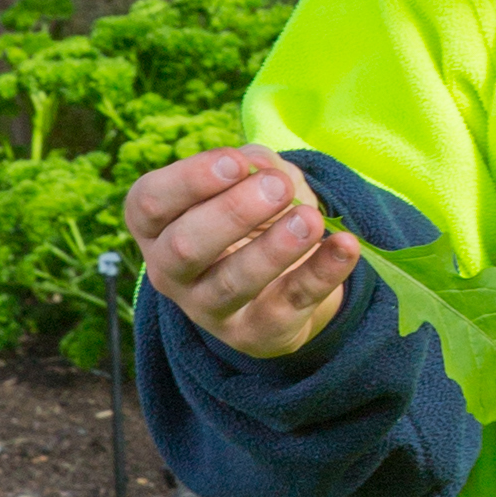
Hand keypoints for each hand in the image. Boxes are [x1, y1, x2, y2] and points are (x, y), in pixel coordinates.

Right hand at [125, 147, 362, 361]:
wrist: (280, 281)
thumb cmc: (252, 214)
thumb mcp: (248, 176)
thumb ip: (253, 163)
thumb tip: (265, 170)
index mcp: (156, 225)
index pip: (150, 203)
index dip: (191, 180)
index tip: (237, 162)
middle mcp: (169, 271)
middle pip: (185, 247)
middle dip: (233, 213)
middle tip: (278, 188)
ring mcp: (207, 309)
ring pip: (232, 284)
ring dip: (273, 250)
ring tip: (310, 221)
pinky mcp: (254, 335)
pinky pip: (287, 305)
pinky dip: (321, 274)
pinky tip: (345, 246)